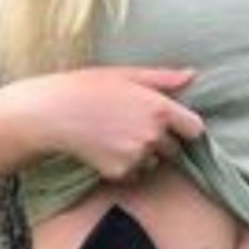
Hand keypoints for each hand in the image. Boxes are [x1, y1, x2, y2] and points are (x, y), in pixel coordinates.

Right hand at [39, 66, 204, 181]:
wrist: (53, 114)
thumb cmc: (88, 87)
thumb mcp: (127, 75)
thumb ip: (163, 78)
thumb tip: (192, 75)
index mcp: (159, 109)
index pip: (195, 129)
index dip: (185, 127)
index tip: (174, 124)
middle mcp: (153, 135)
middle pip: (175, 148)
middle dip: (162, 140)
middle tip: (134, 126)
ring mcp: (137, 156)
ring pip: (153, 162)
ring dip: (144, 154)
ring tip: (117, 136)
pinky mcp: (120, 172)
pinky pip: (134, 173)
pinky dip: (125, 166)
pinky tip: (106, 148)